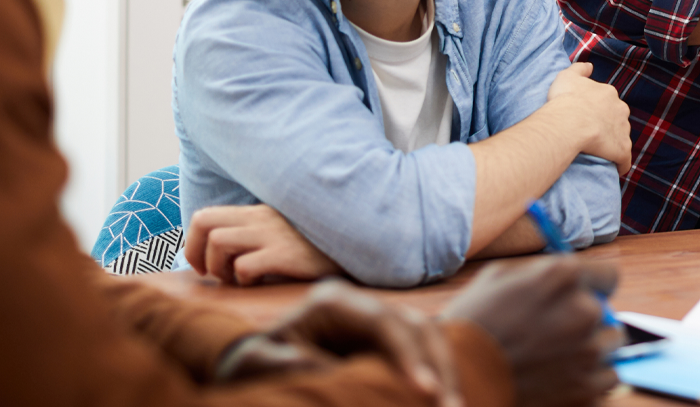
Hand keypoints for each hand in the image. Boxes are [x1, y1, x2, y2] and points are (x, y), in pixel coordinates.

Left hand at [186, 203, 340, 285]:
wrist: (356, 248)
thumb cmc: (316, 250)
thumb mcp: (282, 235)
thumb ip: (255, 237)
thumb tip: (218, 257)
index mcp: (258, 212)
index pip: (205, 216)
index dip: (193, 243)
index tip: (205, 265)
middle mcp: (262, 218)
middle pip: (203, 222)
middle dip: (196, 254)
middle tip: (213, 275)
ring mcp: (274, 234)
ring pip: (218, 242)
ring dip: (220, 268)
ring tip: (239, 280)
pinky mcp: (287, 254)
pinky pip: (245, 266)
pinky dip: (244, 280)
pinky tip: (260, 284)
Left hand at [217, 278, 459, 406]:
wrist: (256, 365)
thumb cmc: (252, 365)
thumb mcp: (254, 365)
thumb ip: (283, 365)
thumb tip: (329, 372)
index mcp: (332, 303)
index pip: (382, 321)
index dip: (407, 354)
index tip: (423, 391)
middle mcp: (363, 307)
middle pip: (416, 327)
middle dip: (437, 367)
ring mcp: (380, 322)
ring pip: (429, 338)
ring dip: (446, 373)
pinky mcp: (391, 342)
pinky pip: (427, 354)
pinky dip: (440, 377)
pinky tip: (447, 401)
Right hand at [442, 256, 620, 406]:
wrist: (457, 379)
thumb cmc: (471, 325)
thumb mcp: (499, 278)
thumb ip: (542, 270)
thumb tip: (568, 269)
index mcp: (564, 276)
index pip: (609, 276)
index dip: (593, 286)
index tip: (584, 296)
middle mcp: (584, 310)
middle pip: (607, 313)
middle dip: (585, 321)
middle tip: (555, 332)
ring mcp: (588, 352)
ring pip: (609, 345)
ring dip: (589, 349)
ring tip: (553, 356)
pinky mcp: (587, 387)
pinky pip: (607, 377)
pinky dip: (589, 379)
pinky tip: (558, 377)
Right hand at [545, 62, 633, 172]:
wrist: (569, 123)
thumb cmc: (565, 100)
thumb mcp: (567, 75)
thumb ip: (579, 68)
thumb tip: (590, 66)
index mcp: (609, 94)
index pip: (607, 101)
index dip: (597, 109)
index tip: (586, 116)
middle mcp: (620, 110)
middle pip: (617, 118)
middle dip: (608, 125)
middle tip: (590, 134)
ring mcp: (623, 131)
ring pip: (621, 137)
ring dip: (613, 144)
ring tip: (598, 152)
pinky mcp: (622, 151)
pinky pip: (624, 160)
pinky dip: (621, 164)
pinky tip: (614, 169)